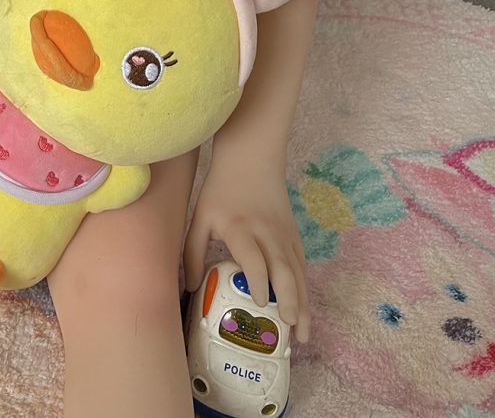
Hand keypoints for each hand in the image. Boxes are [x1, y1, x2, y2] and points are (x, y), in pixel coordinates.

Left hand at [183, 148, 310, 343]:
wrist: (251, 158)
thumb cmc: (222, 189)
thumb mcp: (200, 216)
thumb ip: (192, 251)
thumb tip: (190, 288)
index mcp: (240, 228)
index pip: (253, 258)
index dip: (256, 281)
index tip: (256, 303)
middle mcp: (266, 233)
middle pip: (283, 269)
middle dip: (288, 300)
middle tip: (287, 329)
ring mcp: (284, 235)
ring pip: (298, 272)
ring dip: (302, 303)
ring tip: (301, 334)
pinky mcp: (293, 235)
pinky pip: (301, 267)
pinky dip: (304, 290)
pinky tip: (303, 311)